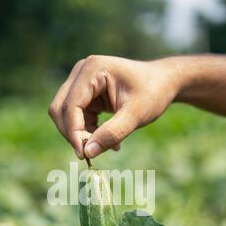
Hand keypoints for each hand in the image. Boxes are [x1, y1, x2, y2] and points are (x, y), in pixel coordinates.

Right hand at [48, 55, 180, 158]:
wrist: (164, 82)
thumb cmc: (154, 93)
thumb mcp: (136, 115)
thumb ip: (112, 133)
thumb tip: (87, 153)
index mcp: (92, 69)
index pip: (70, 106)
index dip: (74, 132)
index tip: (84, 155)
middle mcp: (81, 72)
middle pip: (60, 109)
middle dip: (73, 134)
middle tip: (90, 154)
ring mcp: (81, 82)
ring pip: (66, 116)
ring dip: (81, 135)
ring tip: (108, 145)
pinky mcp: (85, 94)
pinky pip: (76, 118)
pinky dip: (87, 132)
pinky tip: (107, 140)